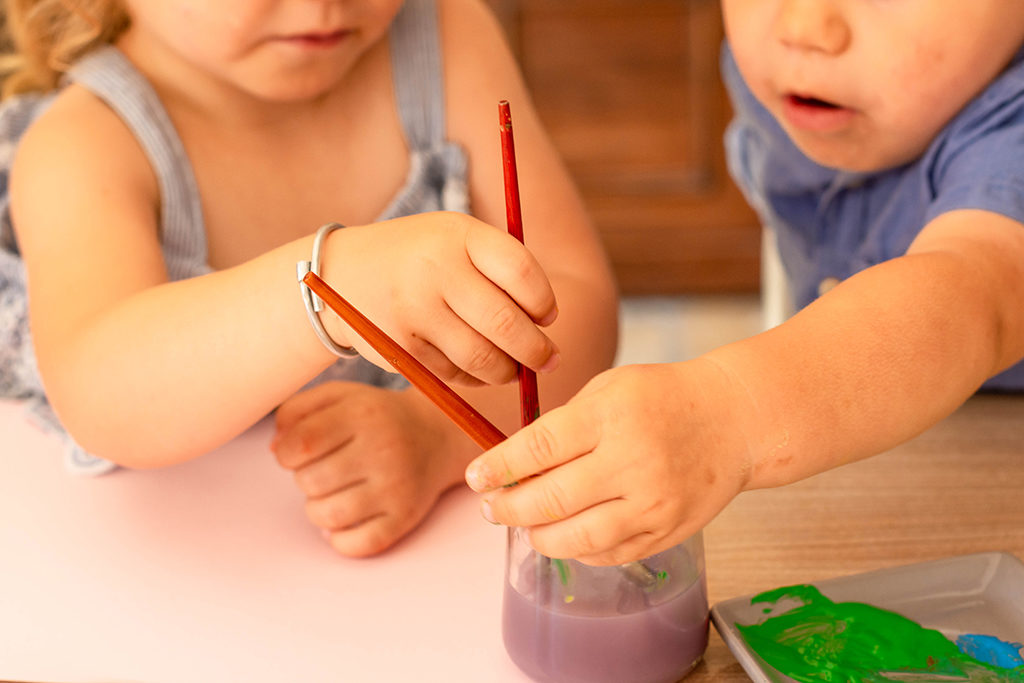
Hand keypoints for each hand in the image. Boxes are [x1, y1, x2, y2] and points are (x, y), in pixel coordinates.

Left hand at [272, 382, 465, 556]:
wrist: (436, 435)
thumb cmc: (376, 417)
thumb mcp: (339, 396)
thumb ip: (297, 410)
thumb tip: (276, 449)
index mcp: (363, 414)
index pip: (302, 443)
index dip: (286, 453)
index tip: (296, 452)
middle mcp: (383, 449)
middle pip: (310, 482)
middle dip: (305, 478)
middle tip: (324, 469)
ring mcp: (396, 487)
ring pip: (327, 517)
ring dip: (317, 508)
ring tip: (332, 493)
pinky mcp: (405, 517)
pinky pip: (356, 545)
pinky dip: (339, 539)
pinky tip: (345, 520)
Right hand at [324, 212, 560, 386]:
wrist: (341, 273)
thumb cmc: (419, 257)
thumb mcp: (454, 238)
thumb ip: (500, 268)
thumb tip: (546, 323)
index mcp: (459, 234)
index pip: (521, 272)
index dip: (544, 302)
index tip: (547, 317)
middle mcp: (436, 269)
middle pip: (506, 322)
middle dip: (536, 350)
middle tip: (548, 360)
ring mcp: (416, 310)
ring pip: (483, 357)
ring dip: (509, 371)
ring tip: (516, 369)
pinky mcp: (402, 347)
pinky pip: (456, 374)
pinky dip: (477, 379)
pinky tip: (481, 370)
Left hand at [464, 360, 754, 564]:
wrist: (733, 420)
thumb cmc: (664, 398)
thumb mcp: (610, 389)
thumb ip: (564, 425)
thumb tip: (514, 466)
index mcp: (611, 416)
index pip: (539, 448)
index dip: (500, 467)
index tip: (477, 477)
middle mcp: (632, 462)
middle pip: (551, 499)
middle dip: (508, 508)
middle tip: (490, 508)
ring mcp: (652, 503)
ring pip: (576, 538)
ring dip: (538, 536)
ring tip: (525, 526)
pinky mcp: (666, 531)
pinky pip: (608, 554)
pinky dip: (578, 550)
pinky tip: (566, 534)